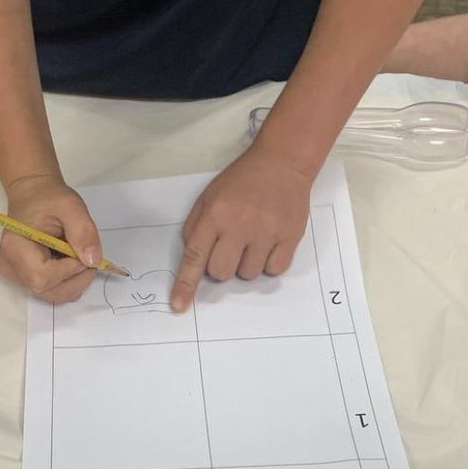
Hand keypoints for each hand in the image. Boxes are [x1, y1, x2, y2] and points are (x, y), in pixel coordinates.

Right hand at [0, 174, 101, 302]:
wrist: (34, 195)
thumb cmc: (48, 198)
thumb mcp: (71, 207)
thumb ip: (83, 232)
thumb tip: (93, 261)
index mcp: (14, 247)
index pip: (42, 276)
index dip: (69, 270)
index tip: (84, 254)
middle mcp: (11, 266)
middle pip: (47, 290)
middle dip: (76, 278)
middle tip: (88, 257)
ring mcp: (16, 275)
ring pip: (52, 294)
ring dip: (74, 280)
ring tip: (78, 255)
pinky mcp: (25, 278)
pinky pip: (52, 289)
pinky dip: (68, 280)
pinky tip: (70, 261)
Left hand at [171, 146, 313, 311]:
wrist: (282, 163)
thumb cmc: (243, 180)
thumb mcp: (209, 196)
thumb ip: (196, 226)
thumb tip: (194, 257)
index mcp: (215, 215)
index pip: (195, 257)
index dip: (185, 284)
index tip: (178, 305)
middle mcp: (239, 225)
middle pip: (222, 273)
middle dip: (222, 266)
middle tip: (232, 246)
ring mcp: (266, 232)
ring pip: (248, 275)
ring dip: (247, 264)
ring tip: (254, 239)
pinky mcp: (289, 237)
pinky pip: (274, 270)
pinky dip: (269, 262)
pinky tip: (270, 242)